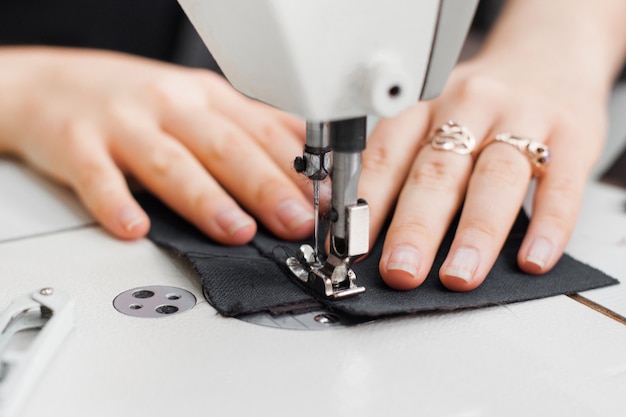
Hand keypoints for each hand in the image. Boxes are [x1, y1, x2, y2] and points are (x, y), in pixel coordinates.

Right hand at [0, 47, 313, 243]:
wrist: (54, 83)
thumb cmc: (139, 101)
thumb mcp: (202, 103)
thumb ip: (252, 130)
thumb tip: (310, 158)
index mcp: (208, 99)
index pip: (262, 133)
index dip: (298, 167)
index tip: (326, 199)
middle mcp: (171, 108)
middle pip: (225, 147)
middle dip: (265, 186)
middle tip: (295, 221)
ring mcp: (124, 125)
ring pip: (171, 163)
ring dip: (205, 199)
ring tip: (235, 231)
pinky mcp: (77, 144)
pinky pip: (97, 176)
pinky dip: (115, 202)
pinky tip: (134, 227)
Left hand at [360, 57, 607, 290]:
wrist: (547, 57)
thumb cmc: (478, 105)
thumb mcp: (430, 119)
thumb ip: (400, 167)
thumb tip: (359, 227)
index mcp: (425, 108)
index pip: (387, 154)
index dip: (368, 202)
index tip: (352, 245)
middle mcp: (468, 107)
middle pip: (437, 170)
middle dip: (416, 226)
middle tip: (400, 270)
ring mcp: (522, 118)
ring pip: (494, 177)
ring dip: (475, 232)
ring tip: (459, 275)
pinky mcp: (572, 135)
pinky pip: (560, 184)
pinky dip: (547, 225)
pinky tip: (532, 258)